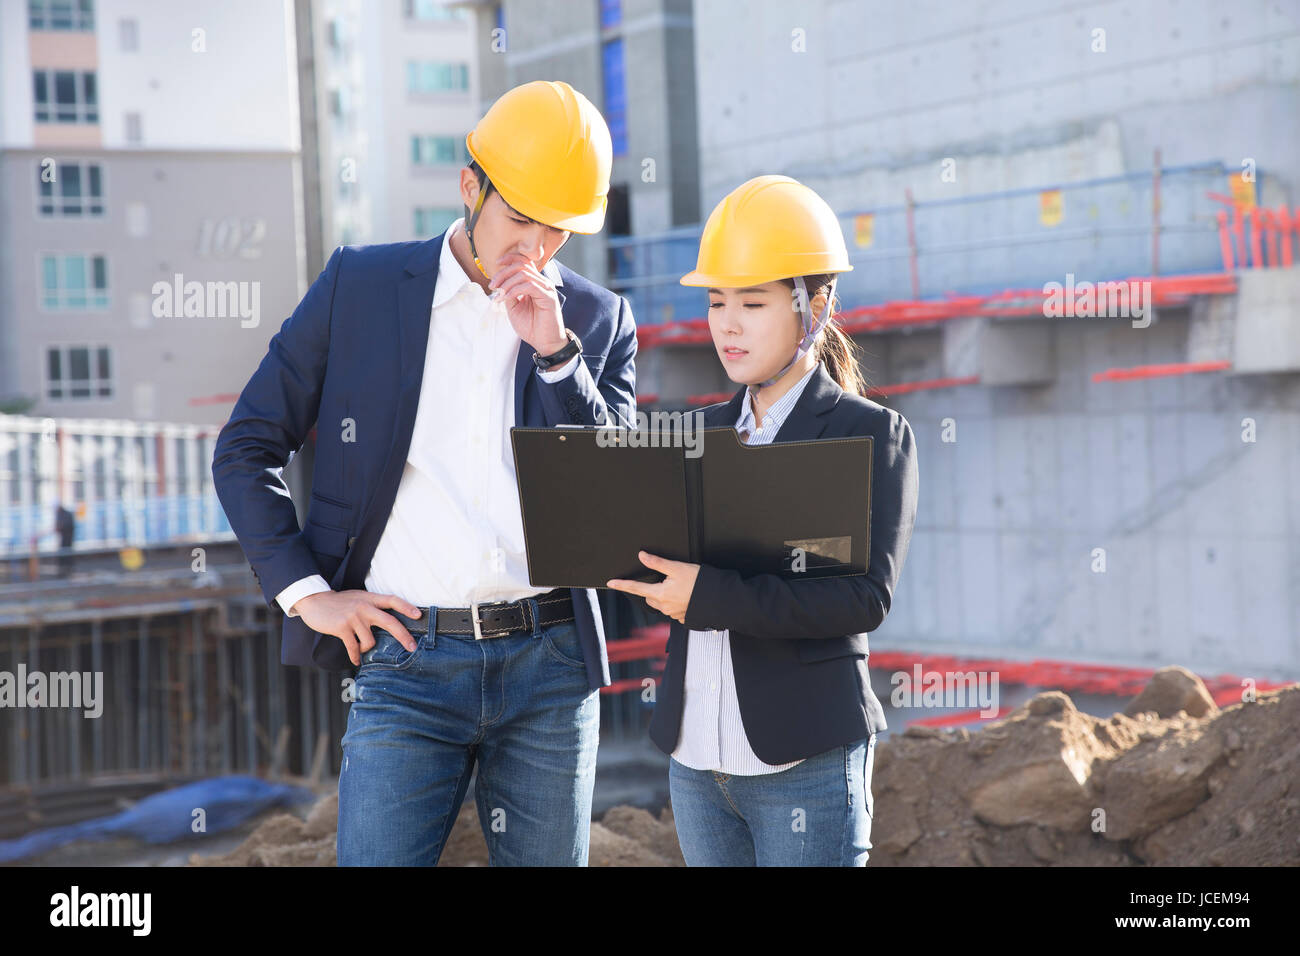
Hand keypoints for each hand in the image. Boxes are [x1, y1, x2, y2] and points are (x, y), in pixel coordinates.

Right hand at [293, 590, 420, 666]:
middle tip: (413, 647)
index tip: (419, 615)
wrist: (315, 601)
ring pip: (370, 641)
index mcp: (370, 598)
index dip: (407, 607)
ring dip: (366, 648)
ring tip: (360, 646)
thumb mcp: (358, 598)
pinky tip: (355, 660)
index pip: (393, 600)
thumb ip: (372, 606)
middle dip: (404, 636)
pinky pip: (354, 647)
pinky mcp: (342, 628)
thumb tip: (390, 622)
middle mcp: (364, 607)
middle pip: (390, 622)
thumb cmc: (340, 602)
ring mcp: (354, 617)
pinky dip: (355, 656)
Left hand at [488, 252, 566, 353]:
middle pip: (521, 265)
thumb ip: (508, 293)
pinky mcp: (548, 297)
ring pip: (524, 274)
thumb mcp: (514, 308)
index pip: (524, 262)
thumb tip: (500, 283)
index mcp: (535, 283)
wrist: (544, 343)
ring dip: (507, 283)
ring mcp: (546, 288)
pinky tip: (506, 298)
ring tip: (499, 294)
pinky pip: (529, 286)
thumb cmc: (531, 327)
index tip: (496, 263)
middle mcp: (542, 283)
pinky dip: (514, 290)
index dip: (509, 258)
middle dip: (503, 272)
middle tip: (492, 285)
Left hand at [607, 551, 699, 624]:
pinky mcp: (682, 618)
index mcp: (660, 594)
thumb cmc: (700, 583)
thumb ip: (658, 563)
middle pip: (649, 597)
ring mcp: (673, 614)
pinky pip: (672, 609)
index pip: (635, 588)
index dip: (622, 584)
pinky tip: (685, 596)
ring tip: (679, 587)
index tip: (610, 583)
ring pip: (660, 603)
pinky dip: (675, 602)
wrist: (719, 599)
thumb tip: (642, 556)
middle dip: (651, 589)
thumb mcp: (678, 568)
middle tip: (665, 579)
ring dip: (663, 596)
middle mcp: (664, 606)